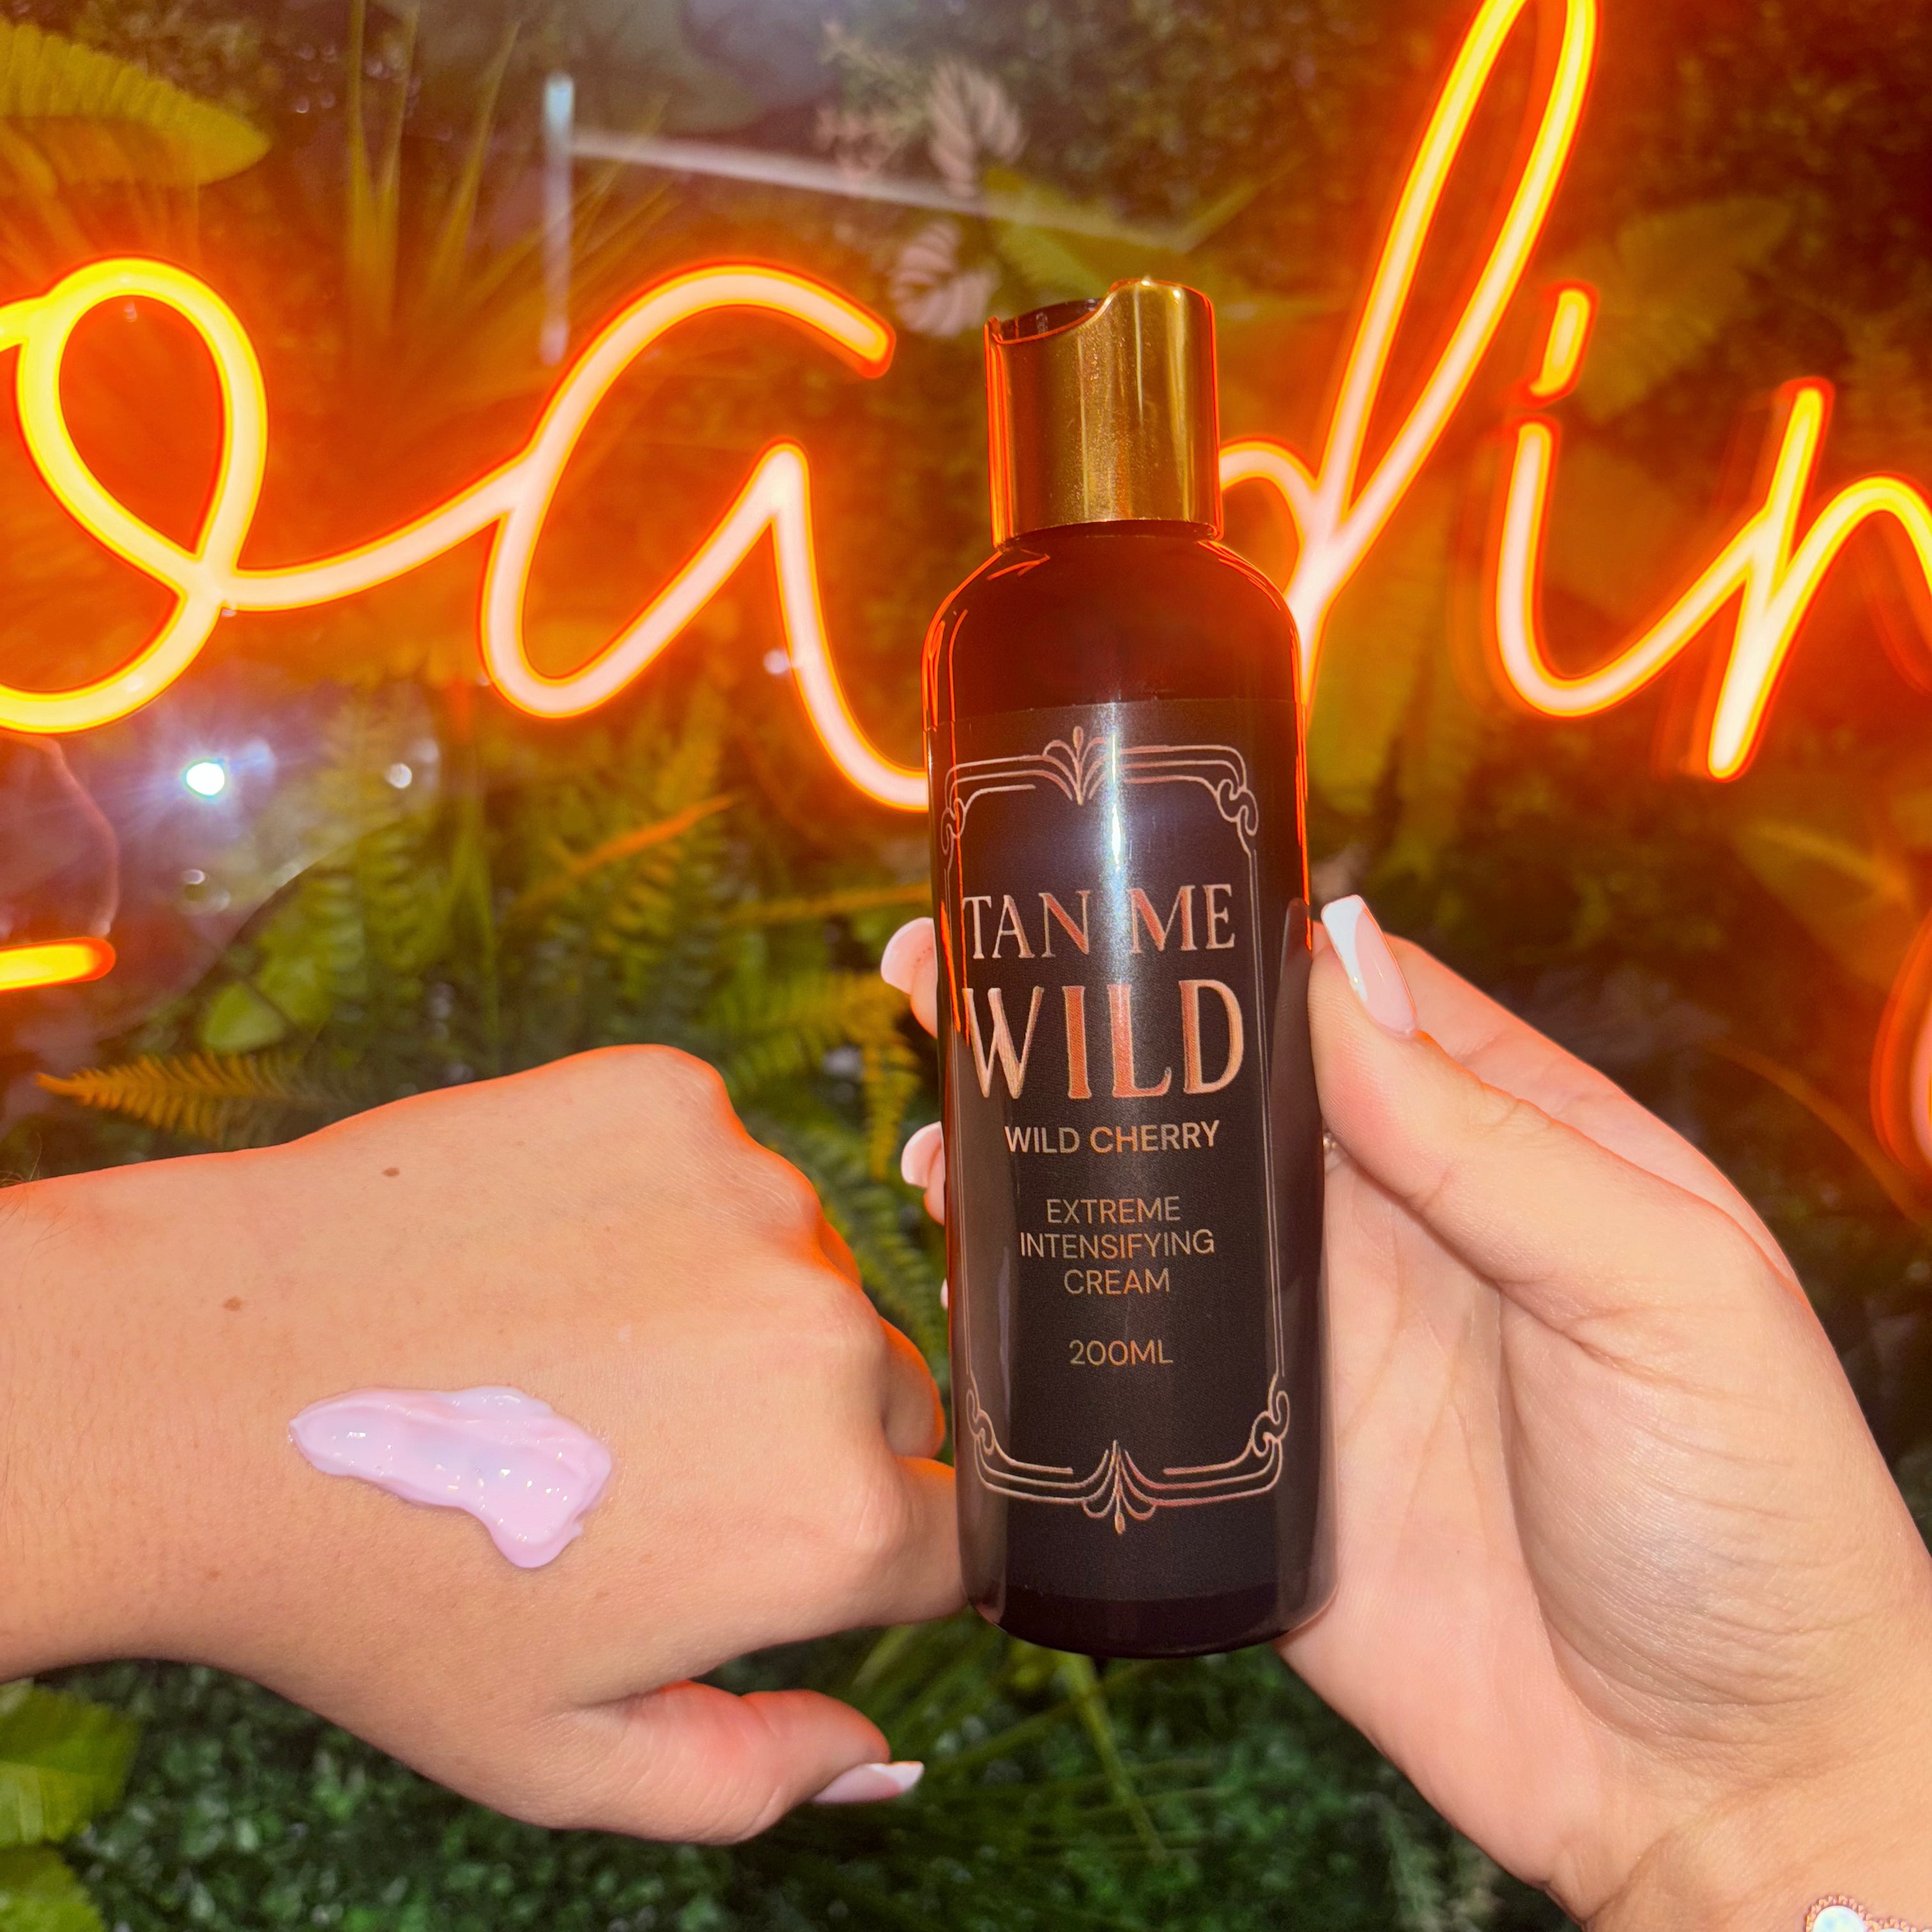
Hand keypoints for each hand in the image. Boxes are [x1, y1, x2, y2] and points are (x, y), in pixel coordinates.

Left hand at [0, 1047, 959, 1839]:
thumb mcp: (554, 1754)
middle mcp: (827, 1341)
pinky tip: (543, 1256)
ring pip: (803, 1272)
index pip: (953, 1532)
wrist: (198, 1386)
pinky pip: (719, 1168)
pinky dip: (661, 1207)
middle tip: (639, 1455)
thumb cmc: (372, 1591)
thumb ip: (751, 1778)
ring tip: (570, 1350)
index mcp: (827, 1518)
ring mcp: (754, 1198)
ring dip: (731, 1310)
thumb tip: (880, 1755)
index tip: (770, 1539)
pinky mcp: (674, 1099)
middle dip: (802, 1433)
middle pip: (888, 1397)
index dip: (871, 1550)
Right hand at [882, 907, 1931, 1929]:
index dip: (1213, 939)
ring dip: (1039, 1168)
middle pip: (1210, 1099)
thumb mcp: (1666, 1290)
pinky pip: (1126, 1378)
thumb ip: (1498, 1140)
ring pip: (1146, 1222)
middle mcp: (1387, 1233)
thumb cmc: (1751, 1518)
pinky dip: (1041, 1333)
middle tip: (948, 982)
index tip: (1092, 891)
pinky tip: (966, 1289)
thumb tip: (1335, 974)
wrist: (1712, 1783)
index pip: (1334, 1000)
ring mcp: (1308, 1352)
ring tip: (936, 1127)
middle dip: (1084, 1036)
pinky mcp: (1250, 1473)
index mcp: (1497, 1149)